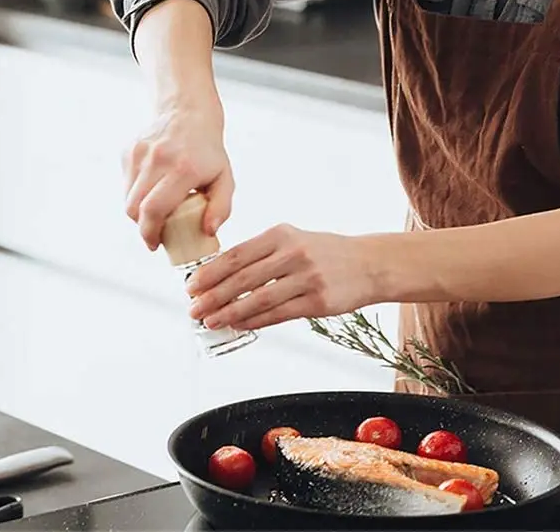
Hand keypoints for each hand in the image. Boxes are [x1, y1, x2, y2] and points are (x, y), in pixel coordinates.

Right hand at [123, 96, 232, 250]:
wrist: (188, 112)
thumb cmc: (208, 151)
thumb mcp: (224, 178)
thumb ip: (221, 207)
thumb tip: (208, 231)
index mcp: (183, 169)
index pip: (154, 209)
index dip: (150, 233)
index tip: (155, 244)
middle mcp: (158, 159)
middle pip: (135, 207)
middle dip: (142, 227)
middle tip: (155, 233)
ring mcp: (140, 153)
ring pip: (127, 197)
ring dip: (138, 212)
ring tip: (155, 212)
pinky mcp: (129, 150)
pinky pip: (126, 183)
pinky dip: (135, 194)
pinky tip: (151, 189)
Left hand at [185, 224, 378, 330]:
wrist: (369, 264)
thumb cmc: (323, 252)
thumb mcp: (292, 239)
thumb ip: (261, 252)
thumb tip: (221, 273)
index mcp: (280, 234)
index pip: (236, 254)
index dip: (210, 272)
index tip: (191, 285)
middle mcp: (292, 253)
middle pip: (243, 277)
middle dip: (213, 295)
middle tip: (193, 308)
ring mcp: (307, 278)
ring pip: (258, 299)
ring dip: (229, 312)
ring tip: (210, 321)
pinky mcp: (318, 302)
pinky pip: (278, 315)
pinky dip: (254, 321)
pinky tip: (238, 325)